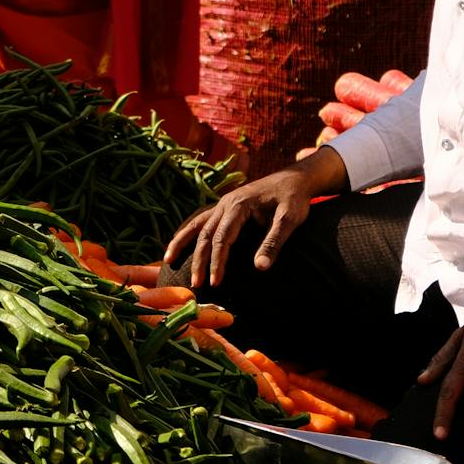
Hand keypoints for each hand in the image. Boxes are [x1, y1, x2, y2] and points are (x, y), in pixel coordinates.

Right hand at [163, 149, 346, 288]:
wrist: (296, 179)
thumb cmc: (294, 199)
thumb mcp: (290, 219)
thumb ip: (274, 242)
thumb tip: (260, 268)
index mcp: (239, 205)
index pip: (221, 238)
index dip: (216, 261)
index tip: (214, 282)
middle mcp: (226, 203)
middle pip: (204, 234)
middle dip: (198, 260)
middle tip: (195, 284)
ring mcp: (223, 203)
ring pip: (196, 223)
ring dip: (181, 242)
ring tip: (167, 260)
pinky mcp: (225, 206)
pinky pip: (200, 218)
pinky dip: (187, 230)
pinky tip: (180, 241)